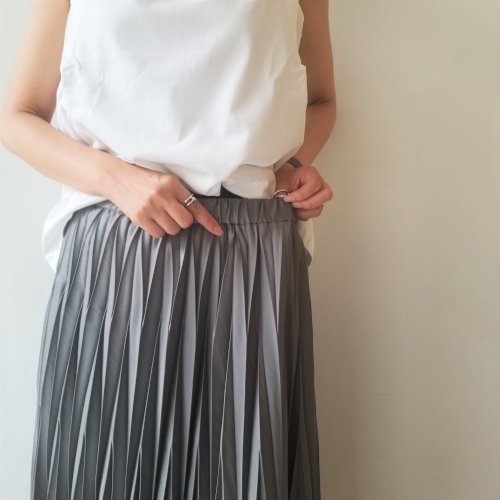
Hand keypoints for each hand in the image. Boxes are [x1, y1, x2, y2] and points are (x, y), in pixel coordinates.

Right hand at [105, 161, 223, 237]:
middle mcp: (163, 196)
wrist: (116, 178)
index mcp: (173, 184)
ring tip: (159, 214)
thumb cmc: (144, 180)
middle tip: (172, 213)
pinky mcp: (140, 217)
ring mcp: (151, 207)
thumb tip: (195, 216)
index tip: (218, 231)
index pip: (196, 206)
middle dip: (182, 221)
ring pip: (173, 230)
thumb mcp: (165, 181)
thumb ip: (180, 195)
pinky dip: (158, 230)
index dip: (208, 221)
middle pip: (186, 223)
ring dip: (169, 226)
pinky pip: (158, 234)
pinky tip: (151, 219)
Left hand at [274, 163, 332, 219]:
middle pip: (326, 195)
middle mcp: (320, 183)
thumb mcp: (282, 183)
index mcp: (311, 173)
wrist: (285, 182)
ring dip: (305, 211)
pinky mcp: (318, 204)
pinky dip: (305, 214)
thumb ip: (284, 193)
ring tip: (294, 208)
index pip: (314, 184)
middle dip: (307, 203)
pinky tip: (297, 210)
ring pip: (320, 207)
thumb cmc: (284, 180)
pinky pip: (316, 212)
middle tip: (293, 204)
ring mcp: (321, 195)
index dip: (300, 195)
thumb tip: (285, 207)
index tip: (288, 199)